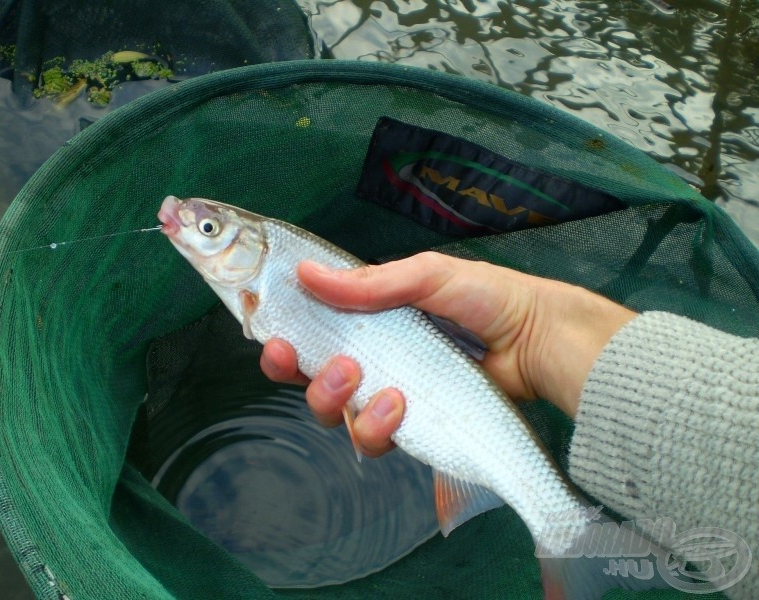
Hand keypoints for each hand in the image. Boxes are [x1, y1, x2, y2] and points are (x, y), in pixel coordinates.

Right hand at [260, 252, 635, 455]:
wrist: (538, 340)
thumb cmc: (488, 298)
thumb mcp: (427, 276)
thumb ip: (369, 282)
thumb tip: (304, 273)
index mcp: (371, 321)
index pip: (312, 334)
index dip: (285, 342)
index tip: (272, 338)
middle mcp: (375, 360)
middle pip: (313, 382)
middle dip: (307, 379)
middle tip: (338, 365)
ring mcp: (391, 396)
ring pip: (338, 416)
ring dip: (339, 403)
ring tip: (373, 384)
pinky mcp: (413, 427)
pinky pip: (374, 438)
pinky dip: (375, 426)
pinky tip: (399, 405)